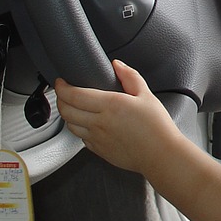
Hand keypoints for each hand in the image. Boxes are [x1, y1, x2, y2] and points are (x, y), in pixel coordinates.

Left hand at [55, 60, 181, 175]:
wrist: (161, 155)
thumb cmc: (157, 127)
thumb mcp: (147, 95)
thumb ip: (130, 76)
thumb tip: (117, 65)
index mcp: (111, 105)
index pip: (74, 95)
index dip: (62, 87)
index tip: (61, 81)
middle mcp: (100, 123)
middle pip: (66, 111)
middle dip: (60, 99)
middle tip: (63, 92)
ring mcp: (98, 138)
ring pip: (70, 126)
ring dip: (67, 114)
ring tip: (73, 107)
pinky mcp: (100, 150)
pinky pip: (81, 138)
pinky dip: (79, 129)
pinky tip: (88, 124)